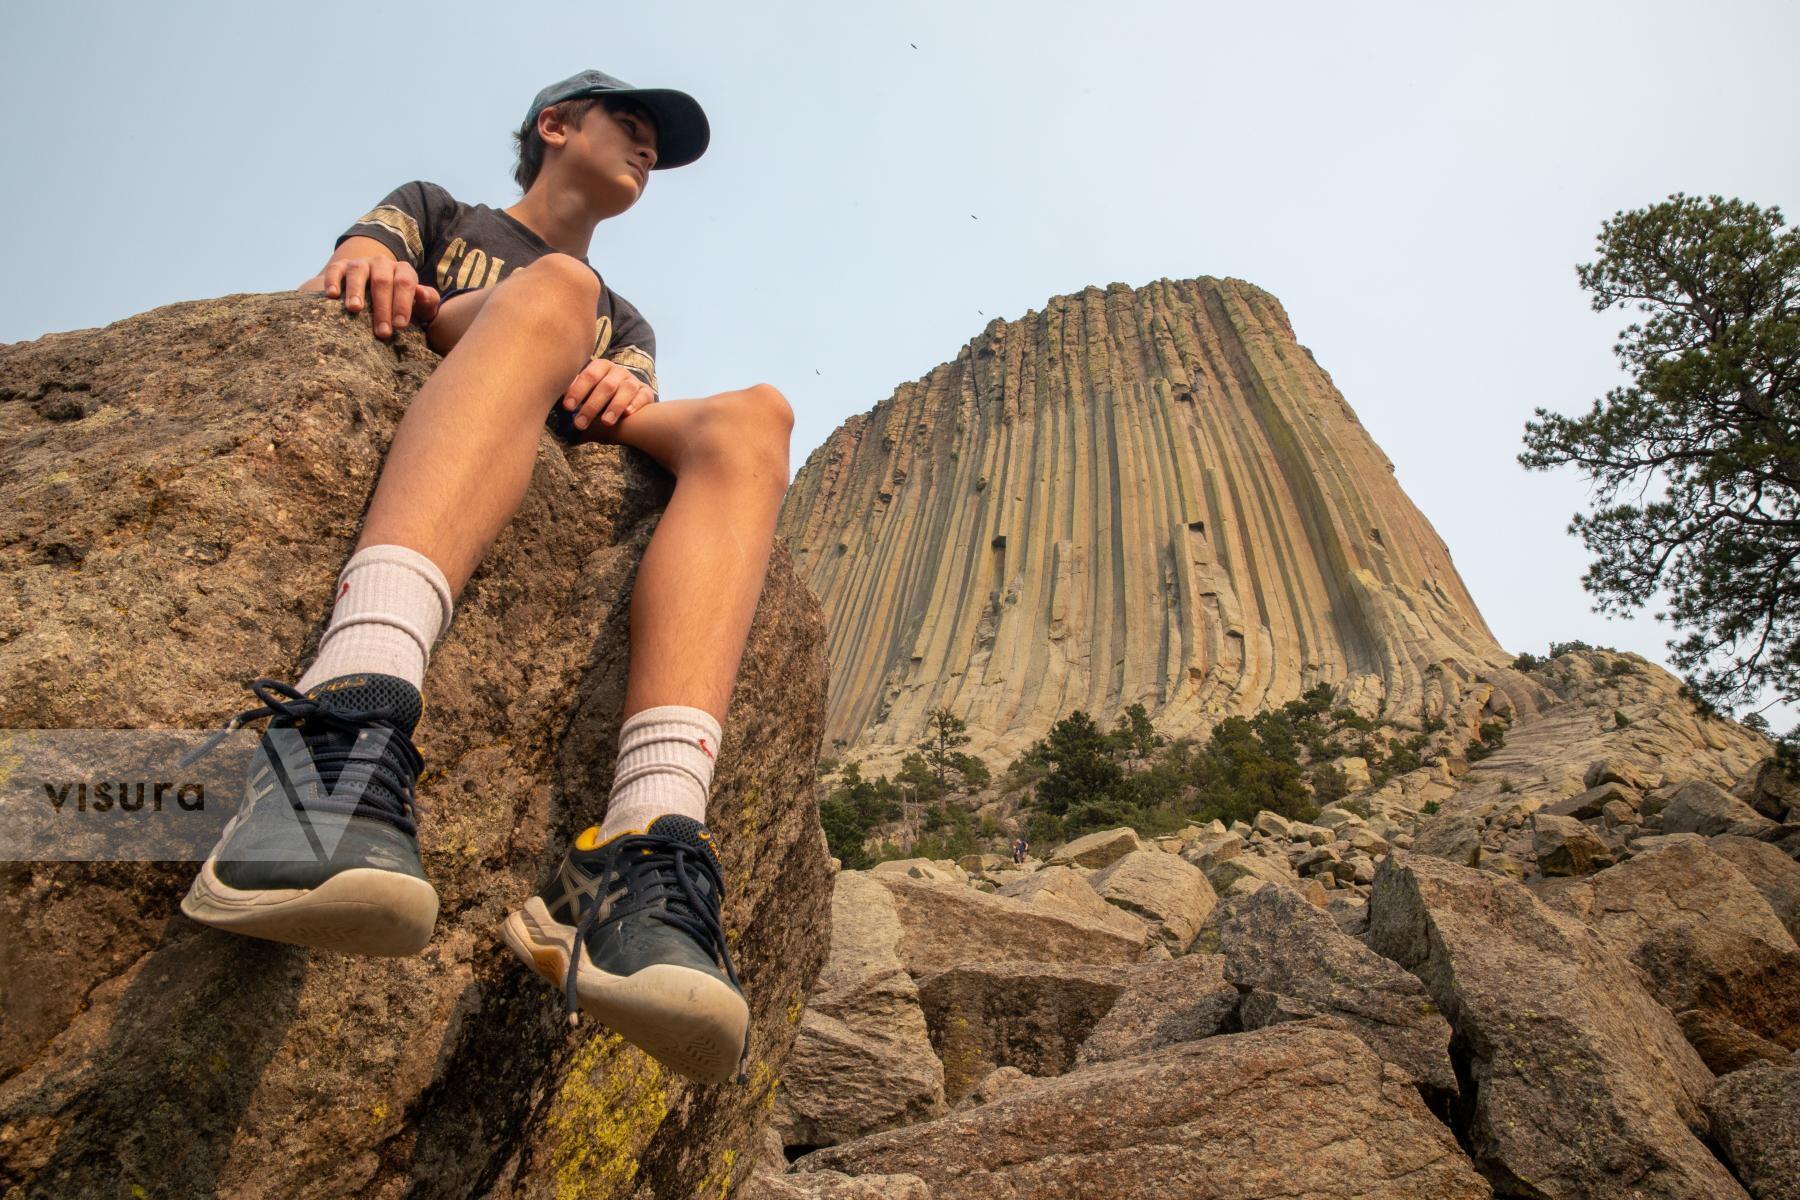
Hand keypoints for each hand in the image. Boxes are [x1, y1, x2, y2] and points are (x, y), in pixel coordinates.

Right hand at [303, 257, 439, 339]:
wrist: (377, 291)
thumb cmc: (401, 304)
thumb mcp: (420, 305)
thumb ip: (427, 301)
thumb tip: (423, 294)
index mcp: (403, 271)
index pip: (405, 283)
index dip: (403, 304)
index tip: (400, 326)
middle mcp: (382, 263)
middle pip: (382, 280)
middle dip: (382, 307)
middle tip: (382, 332)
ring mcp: (361, 263)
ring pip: (358, 271)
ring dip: (356, 290)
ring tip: (355, 310)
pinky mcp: (342, 266)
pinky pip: (336, 269)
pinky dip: (333, 280)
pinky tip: (332, 295)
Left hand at [562, 359, 656, 432]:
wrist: (627, 397)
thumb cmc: (599, 395)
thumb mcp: (586, 390)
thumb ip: (574, 391)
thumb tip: (550, 397)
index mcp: (601, 366)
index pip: (589, 375)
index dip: (578, 391)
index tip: (567, 407)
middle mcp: (618, 371)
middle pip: (606, 386)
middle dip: (592, 406)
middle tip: (580, 423)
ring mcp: (633, 381)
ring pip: (626, 390)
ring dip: (614, 406)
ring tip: (605, 422)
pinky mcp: (646, 392)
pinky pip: (642, 396)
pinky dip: (635, 404)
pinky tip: (627, 414)